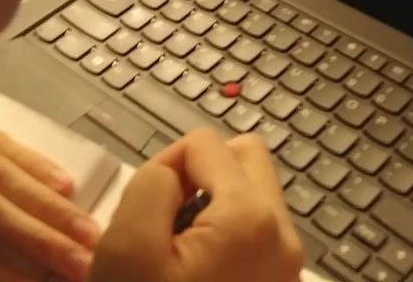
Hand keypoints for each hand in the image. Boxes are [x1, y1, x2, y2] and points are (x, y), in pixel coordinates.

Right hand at [90, 129, 303, 281]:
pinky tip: (197, 271)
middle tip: (167, 218)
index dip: (165, 166)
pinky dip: (226, 236)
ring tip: (179, 250)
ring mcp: (287, 264)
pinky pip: (257, 233)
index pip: (205, 143)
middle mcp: (283, 237)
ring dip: (213, 205)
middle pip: (245, 156)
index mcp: (250, 219)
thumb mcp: (125, 248)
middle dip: (201, 173)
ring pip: (251, 195)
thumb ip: (151, 183)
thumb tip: (173, 169)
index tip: (147, 211)